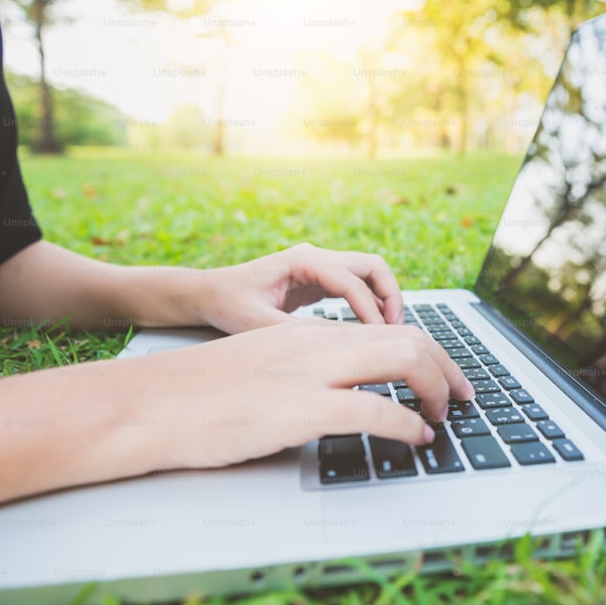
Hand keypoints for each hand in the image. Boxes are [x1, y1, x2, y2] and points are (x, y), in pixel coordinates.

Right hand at [137, 319, 474, 469]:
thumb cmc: (196, 395)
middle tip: (464, 397)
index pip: (387, 329)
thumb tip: (343, 392)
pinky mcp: (295, 408)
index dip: (429, 352)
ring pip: (400, 359)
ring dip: (436, 390)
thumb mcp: (260, 368)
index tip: (445, 378)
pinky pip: (372, 410)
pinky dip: (406, 424)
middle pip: (407, 337)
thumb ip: (303, 371)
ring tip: (445, 417)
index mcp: (307, 334)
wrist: (146, 404)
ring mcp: (307, 372)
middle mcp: (315, 343)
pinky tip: (417, 439)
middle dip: (447, 367)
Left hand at [192, 243, 404, 333]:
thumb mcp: (257, 323)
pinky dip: (368, 306)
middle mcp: (315, 257)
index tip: (378, 337)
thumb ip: (297, 332)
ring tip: (389, 332)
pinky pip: (355, 288)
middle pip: (372, 266)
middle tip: (397, 329)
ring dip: (383, 299)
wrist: (208, 294)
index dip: (369, 309)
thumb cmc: (228, 304)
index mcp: (302, 259)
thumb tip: (337, 347)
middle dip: (390, 295)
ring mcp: (319, 267)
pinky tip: (370, 331)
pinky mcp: (318, 280)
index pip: (351, 280)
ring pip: (368, 275)